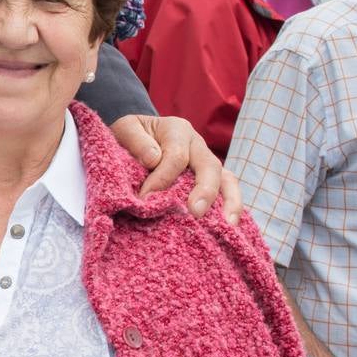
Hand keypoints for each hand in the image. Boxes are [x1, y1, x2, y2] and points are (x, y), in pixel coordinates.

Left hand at [109, 114, 241, 224]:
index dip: (162, 179)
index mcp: (177, 130)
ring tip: (227, 224)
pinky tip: (228, 227)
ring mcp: (206, 163)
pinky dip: (230, 207)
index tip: (144, 198)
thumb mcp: (125, 129)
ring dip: (229, 202)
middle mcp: (197, 145)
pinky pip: (226, 191)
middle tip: (195, 212)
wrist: (135, 138)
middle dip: (204, 190)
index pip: (176, 156)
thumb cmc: (130, 136)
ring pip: (226, 179)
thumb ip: (136, 141)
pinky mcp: (210, 180)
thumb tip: (154, 159)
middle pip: (210, 166)